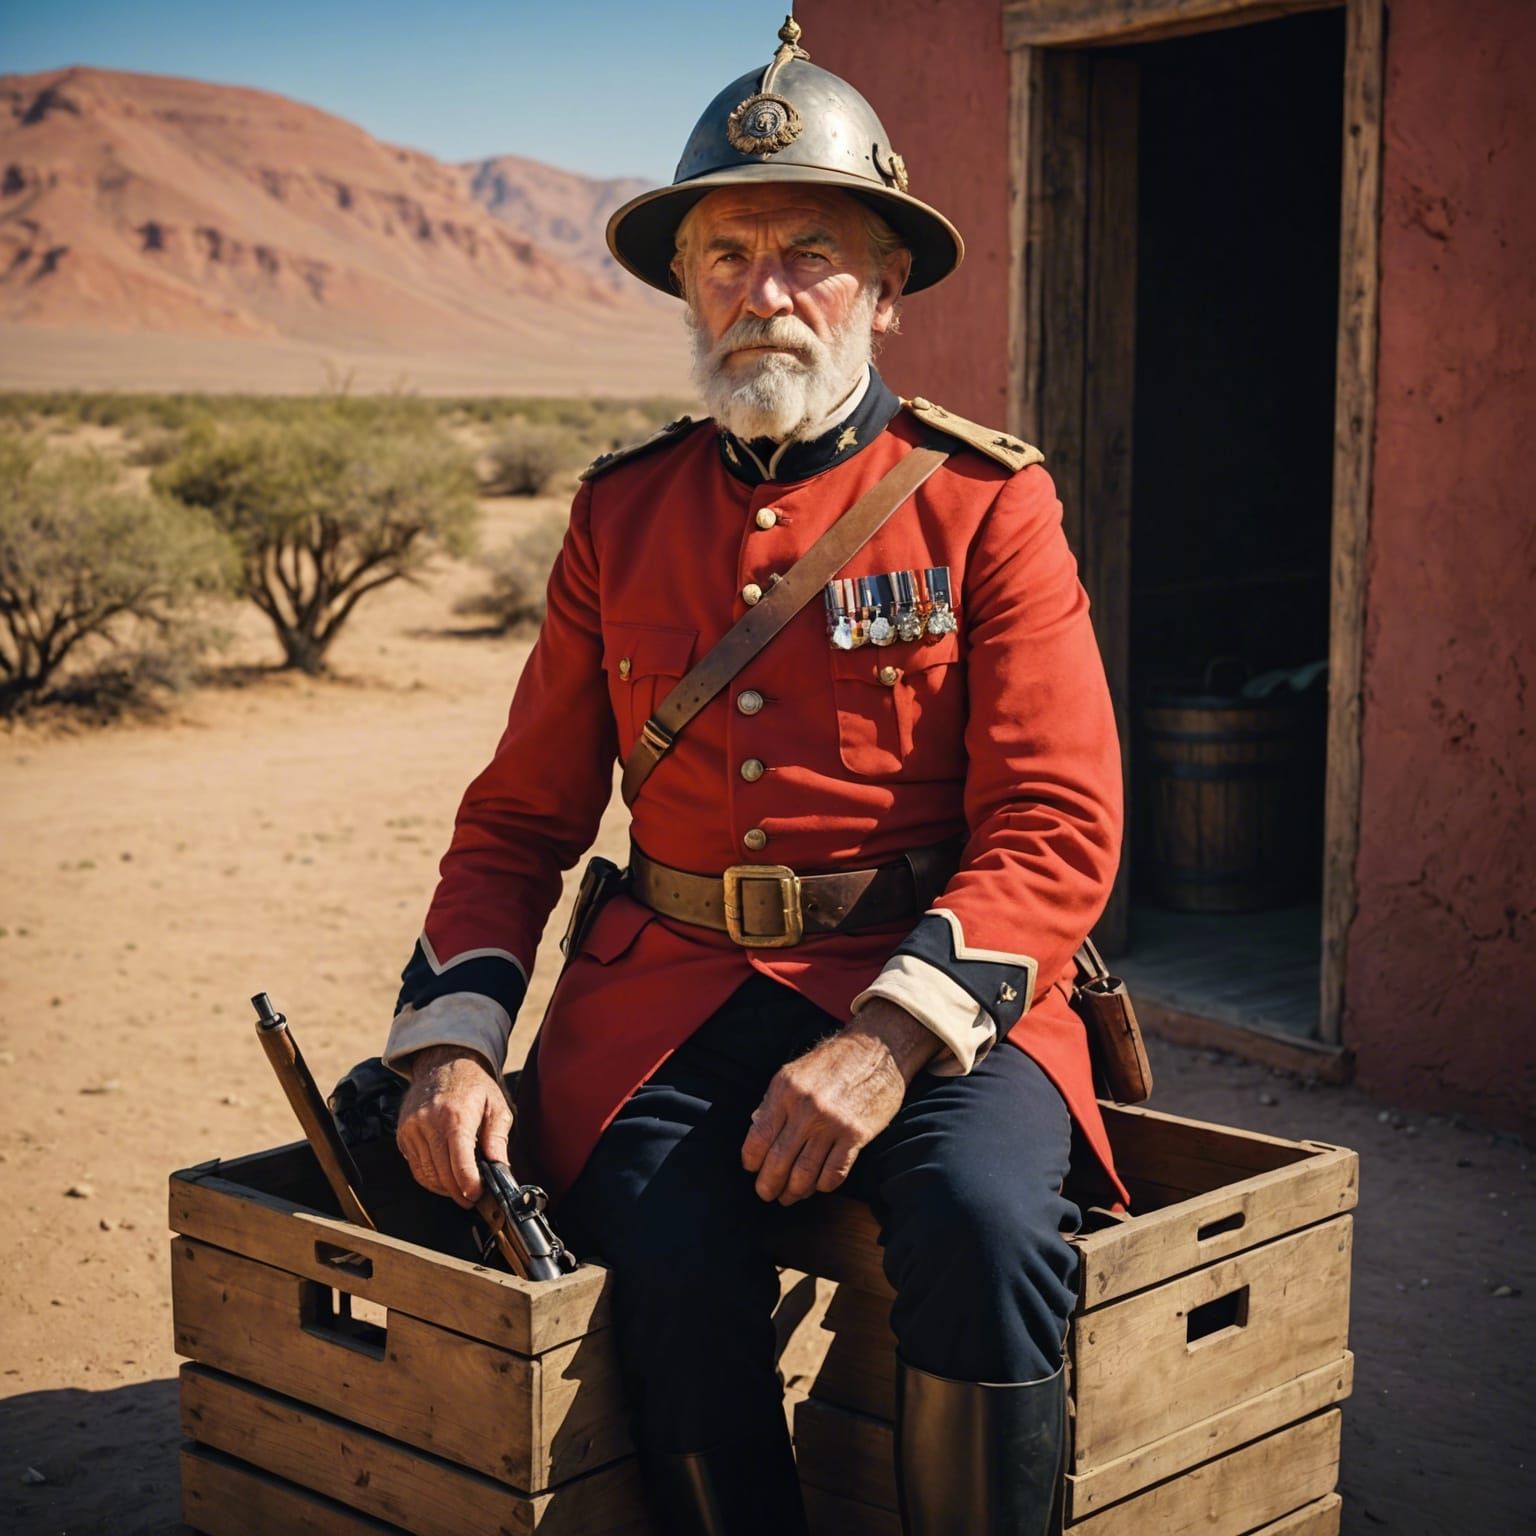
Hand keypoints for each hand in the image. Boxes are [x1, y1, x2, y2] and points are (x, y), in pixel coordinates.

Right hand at [395, 1045, 511, 1206]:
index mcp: (456, 1115)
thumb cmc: (473, 1086)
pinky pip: (415, 1167)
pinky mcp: (402, 1134)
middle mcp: (429, 1122)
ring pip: (426, 1174)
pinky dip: (430, 1178)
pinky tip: (444, 1176)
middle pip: (442, 1173)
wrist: (442, 1063)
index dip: (469, 1184)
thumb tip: (500, 1167)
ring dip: (444, 1188)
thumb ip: (498, 1138)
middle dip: (459, 1192)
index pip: (460, 1162)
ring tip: (460, 1189)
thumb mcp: (496, 1106)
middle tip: (472, 1198)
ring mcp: (412, 1128)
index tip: (477, 1194)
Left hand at [741, 1000, 940, 1205]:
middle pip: (778, 1161)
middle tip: (766, 1193)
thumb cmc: (832, 1062)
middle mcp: (805, 1108)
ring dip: (794, 1192)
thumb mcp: (794, 1072)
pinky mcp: (856, 1135)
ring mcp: (831, 1124)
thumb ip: (773, 1101)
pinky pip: (834, 1173)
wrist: (878, 1050)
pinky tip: (818, 1185)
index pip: (758, 1137)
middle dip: (768, 1184)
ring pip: (804, 1173)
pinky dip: (823, 1185)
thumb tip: (755, 1130)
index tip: (751, 1168)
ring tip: (789, 1196)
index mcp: (785, 1090)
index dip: (751, 1160)